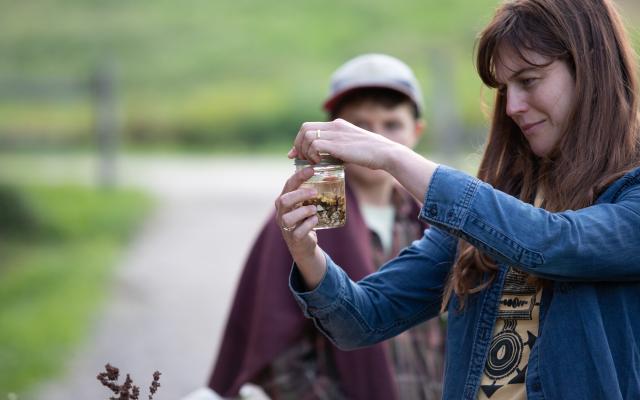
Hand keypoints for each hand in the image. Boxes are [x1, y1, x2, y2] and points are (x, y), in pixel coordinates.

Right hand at [275, 167, 326, 287]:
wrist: (303, 244)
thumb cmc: (304, 220)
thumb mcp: (305, 204)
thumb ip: (309, 192)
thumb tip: (328, 175)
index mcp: (284, 200)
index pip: (288, 185)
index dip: (299, 176)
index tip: (312, 169)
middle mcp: (281, 212)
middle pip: (283, 200)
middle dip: (300, 195)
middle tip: (314, 192)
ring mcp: (285, 226)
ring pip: (288, 217)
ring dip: (304, 211)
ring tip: (314, 209)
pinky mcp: (293, 238)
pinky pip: (299, 231)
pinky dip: (310, 224)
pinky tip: (315, 220)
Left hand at [288, 118, 400, 169]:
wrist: (386, 153)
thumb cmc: (371, 155)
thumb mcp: (351, 149)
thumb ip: (337, 151)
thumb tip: (324, 160)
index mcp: (338, 125)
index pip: (309, 126)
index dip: (299, 140)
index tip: (296, 154)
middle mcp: (335, 126)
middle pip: (304, 128)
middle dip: (298, 145)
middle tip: (302, 160)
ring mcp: (336, 133)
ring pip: (307, 135)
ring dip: (305, 150)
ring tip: (312, 162)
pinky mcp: (338, 143)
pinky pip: (315, 144)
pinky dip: (313, 154)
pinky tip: (319, 163)